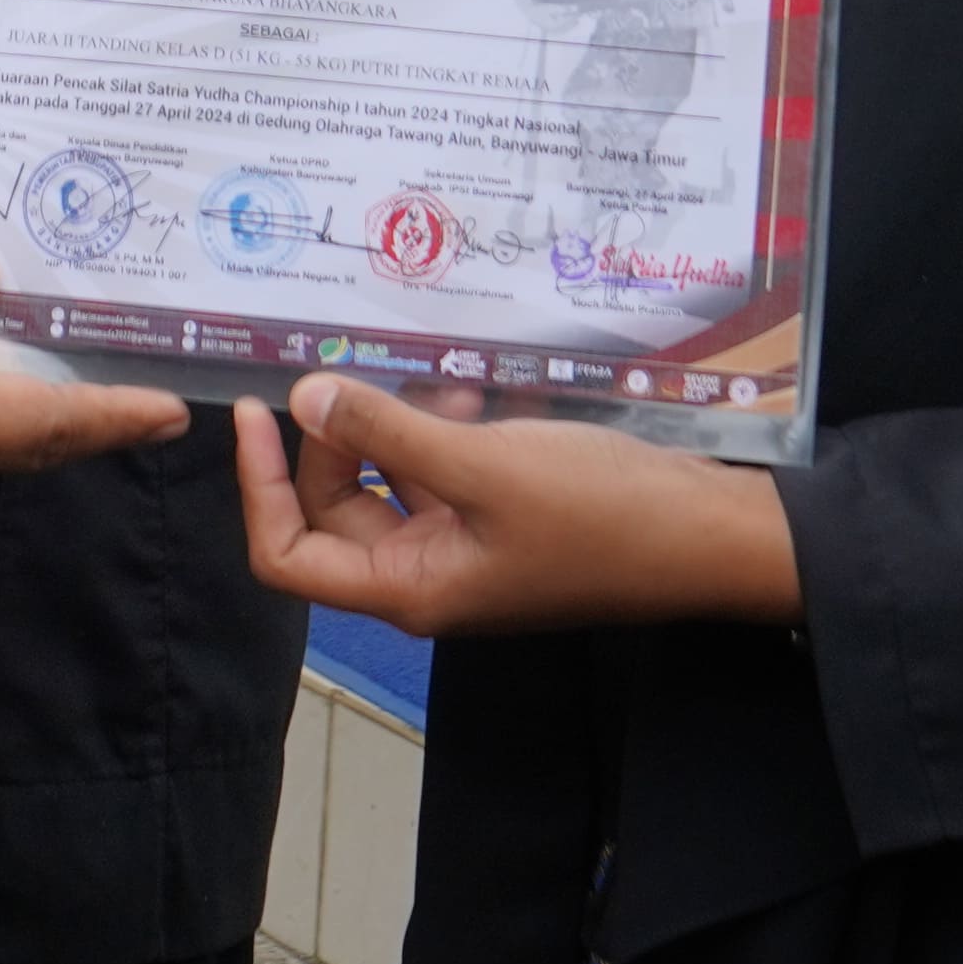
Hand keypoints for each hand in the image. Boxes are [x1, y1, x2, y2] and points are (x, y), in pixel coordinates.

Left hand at [229, 374, 803, 633]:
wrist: (708, 536)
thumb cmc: (601, 515)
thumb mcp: (485, 465)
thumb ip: (390, 432)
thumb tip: (304, 399)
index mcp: (408, 588)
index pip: (287, 555)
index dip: (259, 487)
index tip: (255, 413)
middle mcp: (425, 575)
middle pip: (332, 508)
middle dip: (336, 437)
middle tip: (359, 375)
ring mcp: (464, 549)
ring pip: (388, 481)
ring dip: (394, 426)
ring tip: (435, 383)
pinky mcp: (499, 519)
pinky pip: (439, 472)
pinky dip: (440, 430)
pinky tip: (473, 395)